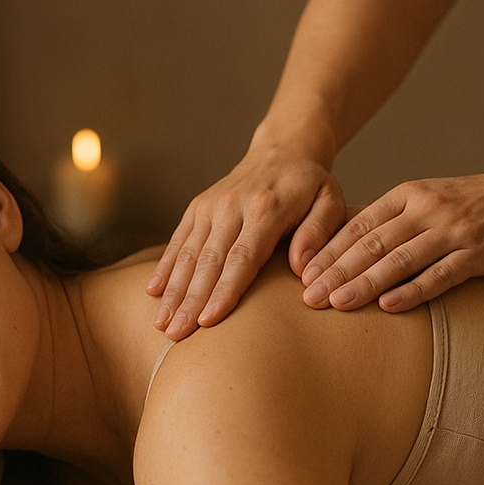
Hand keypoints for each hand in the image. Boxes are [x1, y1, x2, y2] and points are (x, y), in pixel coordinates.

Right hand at [147, 145, 345, 339]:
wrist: (283, 150)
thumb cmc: (310, 186)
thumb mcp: (330, 201)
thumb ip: (319, 233)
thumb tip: (301, 269)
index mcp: (265, 208)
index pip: (241, 257)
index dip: (224, 291)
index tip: (209, 321)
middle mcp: (231, 205)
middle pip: (208, 261)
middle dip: (190, 301)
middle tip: (176, 335)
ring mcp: (210, 206)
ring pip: (187, 254)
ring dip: (173, 291)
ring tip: (162, 324)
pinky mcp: (197, 207)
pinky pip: (177, 240)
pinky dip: (164, 267)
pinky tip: (153, 293)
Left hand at [300, 166, 483, 311]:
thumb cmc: (470, 203)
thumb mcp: (425, 198)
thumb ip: (390, 219)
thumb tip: (342, 245)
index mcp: (407, 195)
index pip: (357, 225)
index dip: (328, 251)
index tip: (301, 275)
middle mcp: (425, 209)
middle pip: (371, 244)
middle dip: (336, 272)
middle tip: (308, 297)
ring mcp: (452, 231)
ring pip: (398, 260)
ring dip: (364, 283)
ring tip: (337, 304)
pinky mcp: (476, 253)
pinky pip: (439, 275)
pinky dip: (412, 291)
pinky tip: (388, 305)